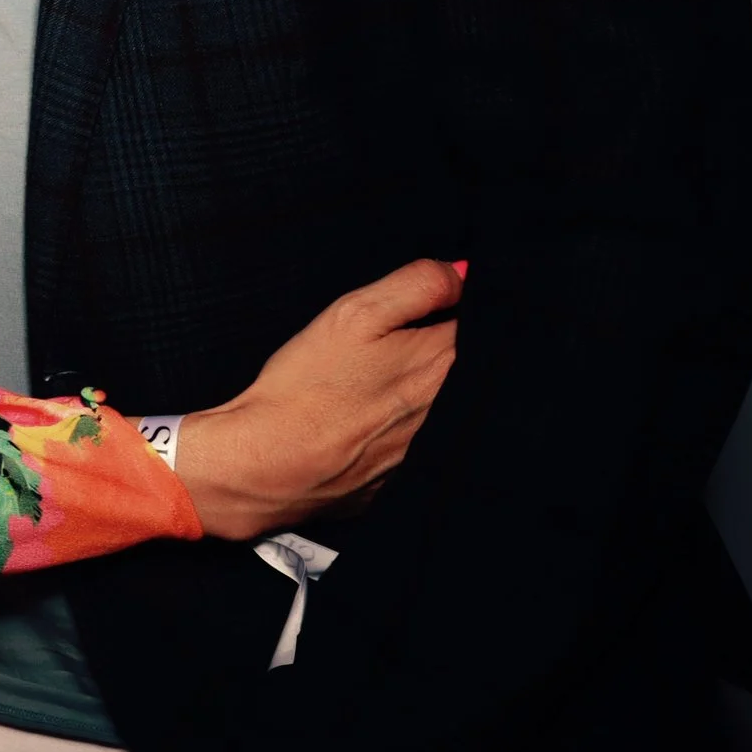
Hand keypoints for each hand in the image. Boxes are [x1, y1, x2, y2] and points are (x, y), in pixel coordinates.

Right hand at [175, 257, 461, 541]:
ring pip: (441, 404)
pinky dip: (392, 426)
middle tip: (385, 346)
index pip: (480, 323)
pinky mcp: (406, 478)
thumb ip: (416, 285)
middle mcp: (450, 411)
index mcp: (444, 364)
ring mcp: (430, 451)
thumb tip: (461, 274)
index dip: (454, 307)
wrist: (270, 463)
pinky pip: (415, 442)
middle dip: (435, 346)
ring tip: (365, 384)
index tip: (428, 304)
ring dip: (414, 388)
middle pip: (467, 366)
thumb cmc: (308, 386)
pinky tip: (356, 420)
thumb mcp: (355, 314)